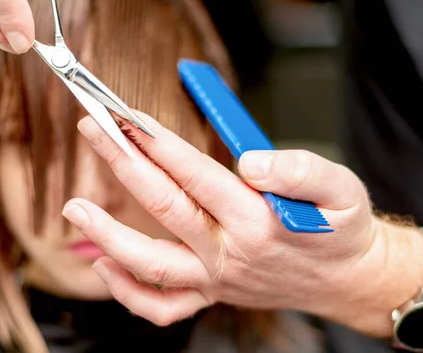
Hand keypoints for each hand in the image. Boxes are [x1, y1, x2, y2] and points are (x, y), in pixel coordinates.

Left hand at [62, 112, 422, 337]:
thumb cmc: (341, 230)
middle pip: (163, 206)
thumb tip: (250, 162)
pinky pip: (162, 306)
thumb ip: (300, 170)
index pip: (195, 174)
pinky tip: (105, 265)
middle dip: (122, 162)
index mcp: (258, 221)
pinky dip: (127, 291)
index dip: (157, 142)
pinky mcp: (211, 293)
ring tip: (75, 207)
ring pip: (150, 264)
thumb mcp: (341, 189)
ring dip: (108, 235)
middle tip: (92, 129)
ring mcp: (216, 279)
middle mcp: (229, 253)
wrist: (348, 281)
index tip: (127, 116)